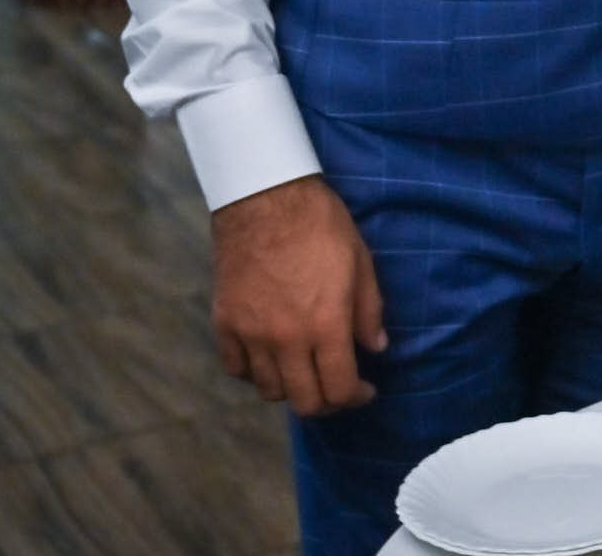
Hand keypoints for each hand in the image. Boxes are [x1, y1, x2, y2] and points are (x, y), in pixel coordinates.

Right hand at [210, 175, 385, 416]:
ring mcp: (251, 334)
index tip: (365, 389)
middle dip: (328, 402)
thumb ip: (369, 312)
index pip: (339, 388)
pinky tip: (271, 357)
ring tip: (307, 369)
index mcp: (325, 324)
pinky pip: (237, 369)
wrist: (265, 199)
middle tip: (339, 387)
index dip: (356, 397)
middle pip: (304, 401)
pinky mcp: (224, 324)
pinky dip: (255, 373)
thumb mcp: (361, 263)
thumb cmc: (321, 226)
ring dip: (292, 388)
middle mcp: (286, 339)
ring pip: (269, 390)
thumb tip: (376, 347)